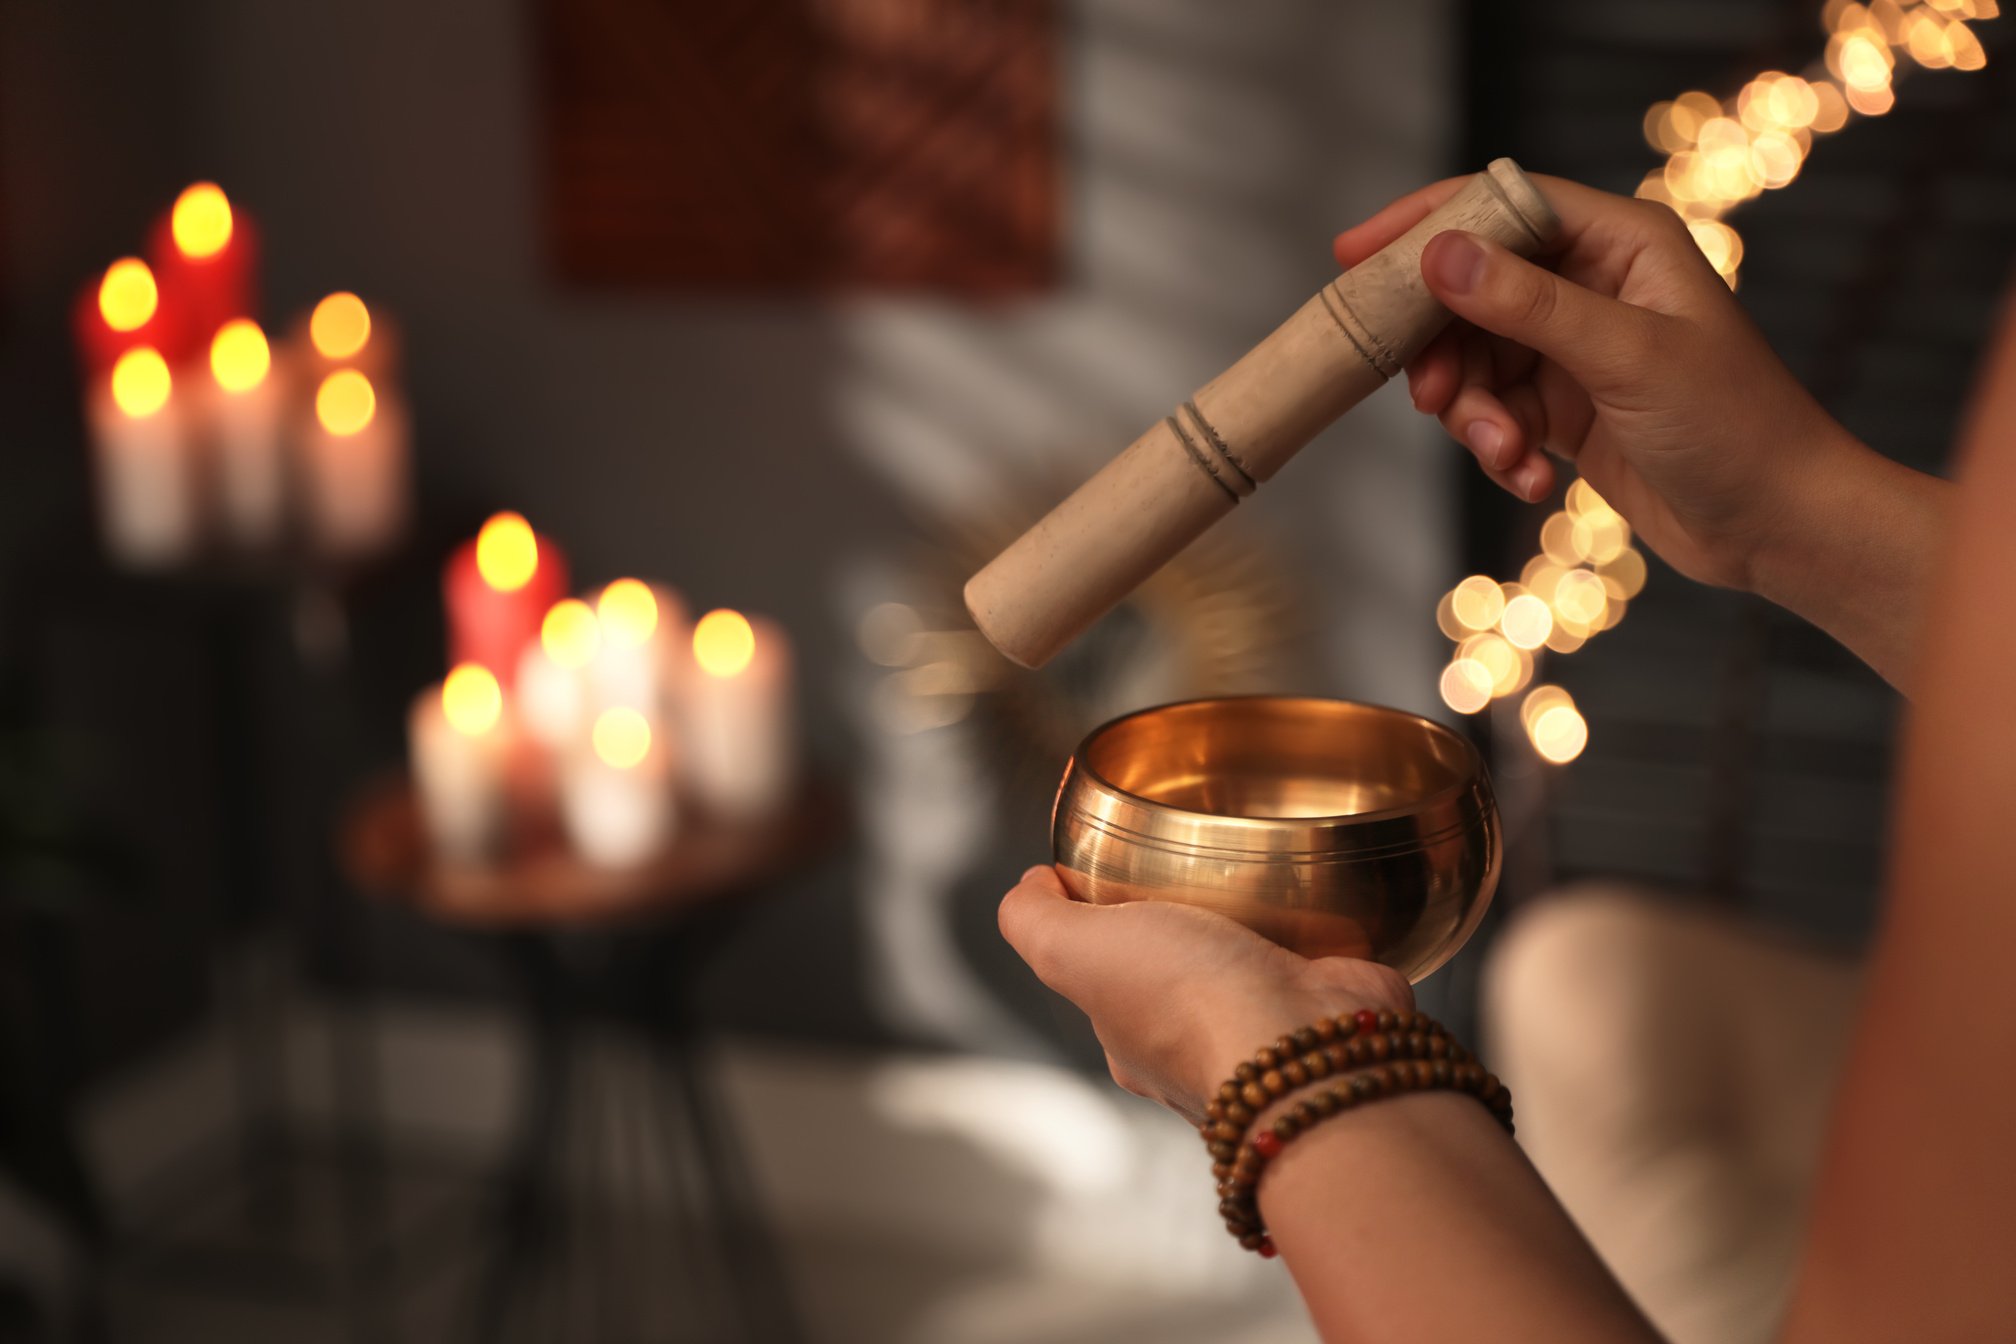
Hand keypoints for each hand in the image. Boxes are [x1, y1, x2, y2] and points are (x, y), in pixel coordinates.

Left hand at [998, 866, 1411, 1123]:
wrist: (1307, 1044)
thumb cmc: (1188, 1003)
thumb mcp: (1074, 949)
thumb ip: (1033, 921)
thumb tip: (1029, 884)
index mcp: (1131, 1035)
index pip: (1105, 967)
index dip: (1103, 913)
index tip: (1122, 861)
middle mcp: (1198, 1041)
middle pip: (1183, 962)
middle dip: (1188, 915)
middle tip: (1203, 859)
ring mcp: (1270, 1026)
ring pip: (1254, 957)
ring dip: (1260, 917)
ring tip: (1266, 866)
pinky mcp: (1330, 1003)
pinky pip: (1323, 952)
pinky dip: (1324, 922)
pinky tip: (1323, 889)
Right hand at [1333, 174, 1862, 593]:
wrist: (1777, 525)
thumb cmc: (1732, 427)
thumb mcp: (1625, 358)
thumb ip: (1528, 305)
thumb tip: (1441, 255)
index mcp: (1621, 243)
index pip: (1502, 204)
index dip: (1425, 224)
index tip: (1354, 255)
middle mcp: (1593, 284)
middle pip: (1471, 291)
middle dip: (1444, 350)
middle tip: (1431, 398)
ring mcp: (1575, 348)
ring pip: (1474, 361)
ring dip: (1473, 414)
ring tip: (1504, 454)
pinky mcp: (1564, 408)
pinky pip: (1494, 412)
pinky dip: (1498, 447)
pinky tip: (1530, 480)